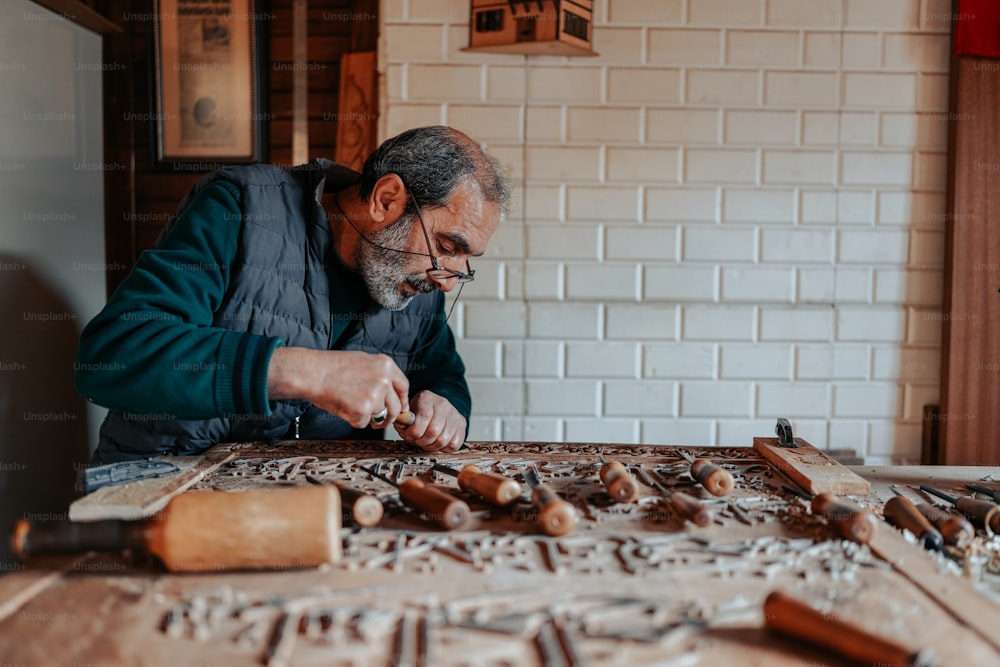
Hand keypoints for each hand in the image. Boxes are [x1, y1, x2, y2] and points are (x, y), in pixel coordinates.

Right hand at [267, 347, 408, 428]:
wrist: (312, 373)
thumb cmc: (331, 367)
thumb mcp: (362, 361)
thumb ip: (379, 375)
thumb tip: (390, 393)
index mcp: (386, 365)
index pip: (403, 387)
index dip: (401, 400)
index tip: (399, 408)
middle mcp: (384, 379)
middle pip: (396, 407)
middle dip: (389, 417)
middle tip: (379, 421)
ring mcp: (375, 395)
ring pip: (380, 416)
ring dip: (367, 417)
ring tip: (349, 403)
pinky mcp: (364, 410)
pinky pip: (363, 423)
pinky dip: (353, 420)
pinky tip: (342, 406)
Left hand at [394, 390, 465, 452]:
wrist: (438, 406)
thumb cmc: (421, 410)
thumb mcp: (409, 411)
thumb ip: (403, 420)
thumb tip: (403, 427)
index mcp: (427, 398)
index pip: (424, 417)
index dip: (414, 431)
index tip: (409, 435)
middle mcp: (443, 404)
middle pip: (433, 431)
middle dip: (422, 441)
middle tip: (417, 441)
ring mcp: (454, 415)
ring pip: (443, 440)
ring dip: (431, 446)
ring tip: (425, 443)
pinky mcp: (462, 425)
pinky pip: (453, 444)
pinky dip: (443, 448)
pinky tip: (436, 442)